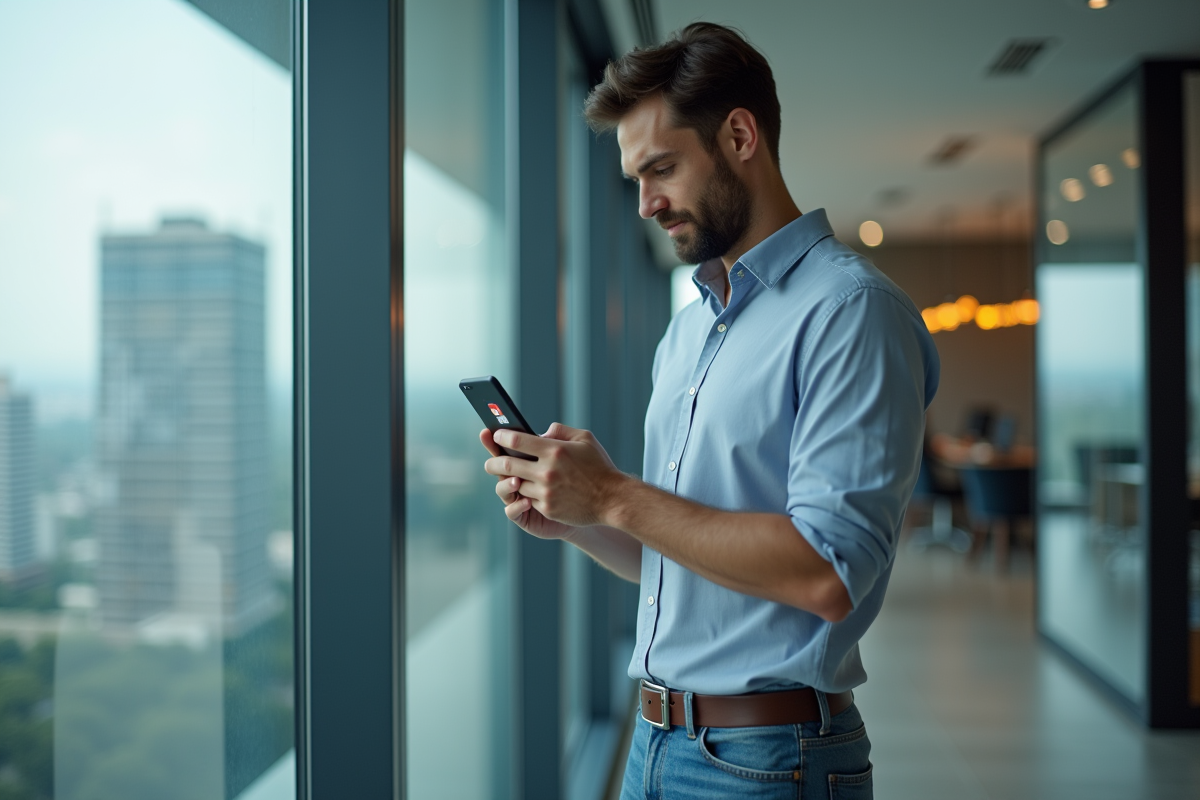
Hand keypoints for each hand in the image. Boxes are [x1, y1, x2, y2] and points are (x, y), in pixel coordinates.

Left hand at [484, 423, 625, 528]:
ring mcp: (546, 492)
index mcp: (554, 450)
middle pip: (507, 464)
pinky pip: (527, 500)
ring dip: (509, 480)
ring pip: (515, 484)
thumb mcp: (585, 439)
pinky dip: (526, 494)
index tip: (496, 435)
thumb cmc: (599, 467)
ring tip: (507, 476)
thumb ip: (560, 431)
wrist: (612, 499)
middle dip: (494, 462)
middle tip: (491, 462)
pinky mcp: (547, 508)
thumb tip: (539, 432)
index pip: (517, 440)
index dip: (502, 436)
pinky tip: (527, 490)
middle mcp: (547, 471)